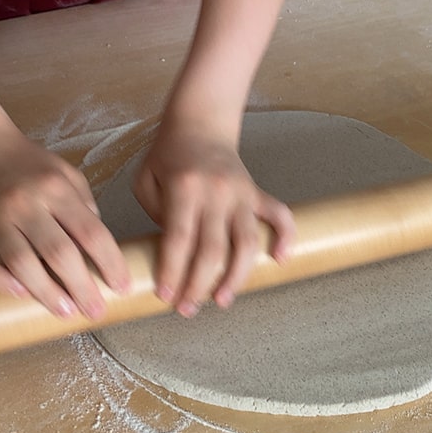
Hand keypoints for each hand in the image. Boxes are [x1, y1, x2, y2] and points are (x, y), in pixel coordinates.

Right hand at [0, 128, 129, 317]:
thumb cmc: (28, 164)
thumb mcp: (66, 174)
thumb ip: (85, 206)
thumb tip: (100, 246)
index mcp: (55, 189)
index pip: (91, 233)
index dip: (110, 263)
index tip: (122, 287)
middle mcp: (25, 204)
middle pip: (59, 254)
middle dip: (82, 287)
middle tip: (97, 311)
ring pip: (21, 264)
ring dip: (46, 292)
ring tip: (66, 311)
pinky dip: (1, 281)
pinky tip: (21, 294)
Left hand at [133, 116, 294, 316]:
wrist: (200, 123)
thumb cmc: (168, 155)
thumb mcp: (146, 181)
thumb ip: (157, 216)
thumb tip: (175, 255)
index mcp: (185, 188)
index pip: (179, 240)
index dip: (172, 272)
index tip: (166, 296)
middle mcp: (217, 193)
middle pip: (213, 250)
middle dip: (199, 285)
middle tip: (187, 309)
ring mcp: (242, 194)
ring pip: (247, 243)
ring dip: (236, 276)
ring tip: (223, 300)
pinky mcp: (257, 193)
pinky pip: (280, 216)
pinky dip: (285, 238)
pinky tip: (279, 261)